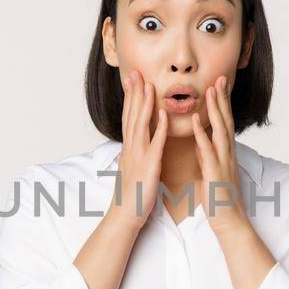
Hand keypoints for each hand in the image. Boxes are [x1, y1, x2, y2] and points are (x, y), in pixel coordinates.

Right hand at [108, 69, 167, 229]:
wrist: (125, 215)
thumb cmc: (131, 195)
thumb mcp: (132, 168)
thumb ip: (134, 153)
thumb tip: (134, 143)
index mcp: (129, 148)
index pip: (128, 117)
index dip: (130, 98)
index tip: (132, 80)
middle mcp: (131, 148)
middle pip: (132, 115)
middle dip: (134, 93)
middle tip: (135, 73)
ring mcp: (139, 155)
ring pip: (141, 124)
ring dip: (145, 103)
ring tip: (149, 85)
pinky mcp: (149, 165)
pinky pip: (155, 143)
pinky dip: (159, 127)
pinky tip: (163, 113)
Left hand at [190, 75, 250, 236]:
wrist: (229, 222)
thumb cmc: (219, 200)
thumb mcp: (211, 173)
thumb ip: (206, 157)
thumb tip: (200, 145)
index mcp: (225, 154)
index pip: (225, 123)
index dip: (222, 104)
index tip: (219, 86)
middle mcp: (227, 154)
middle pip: (226, 120)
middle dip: (222, 98)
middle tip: (220, 77)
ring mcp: (223, 161)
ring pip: (220, 129)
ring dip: (215, 109)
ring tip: (210, 90)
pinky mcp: (215, 172)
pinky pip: (207, 148)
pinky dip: (202, 132)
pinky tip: (196, 118)